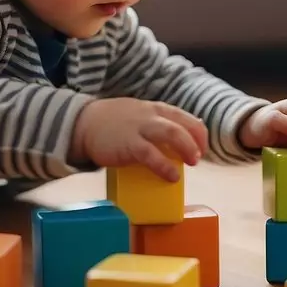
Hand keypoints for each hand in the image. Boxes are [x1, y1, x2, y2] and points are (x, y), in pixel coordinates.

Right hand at [70, 98, 207, 181]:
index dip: (198, 133)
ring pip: (172, 134)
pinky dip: (165, 166)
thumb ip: (159, 122)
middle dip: (195, 141)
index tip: (201, 148)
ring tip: (191, 163)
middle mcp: (151, 116)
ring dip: (186, 148)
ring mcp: (140, 128)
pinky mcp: (128, 145)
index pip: (186, 117)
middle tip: (198, 157)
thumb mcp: (140, 115)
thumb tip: (184, 137)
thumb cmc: (115, 123)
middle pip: (182, 125)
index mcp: (156, 109)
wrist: (84, 124)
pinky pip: (152, 155)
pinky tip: (172, 176)